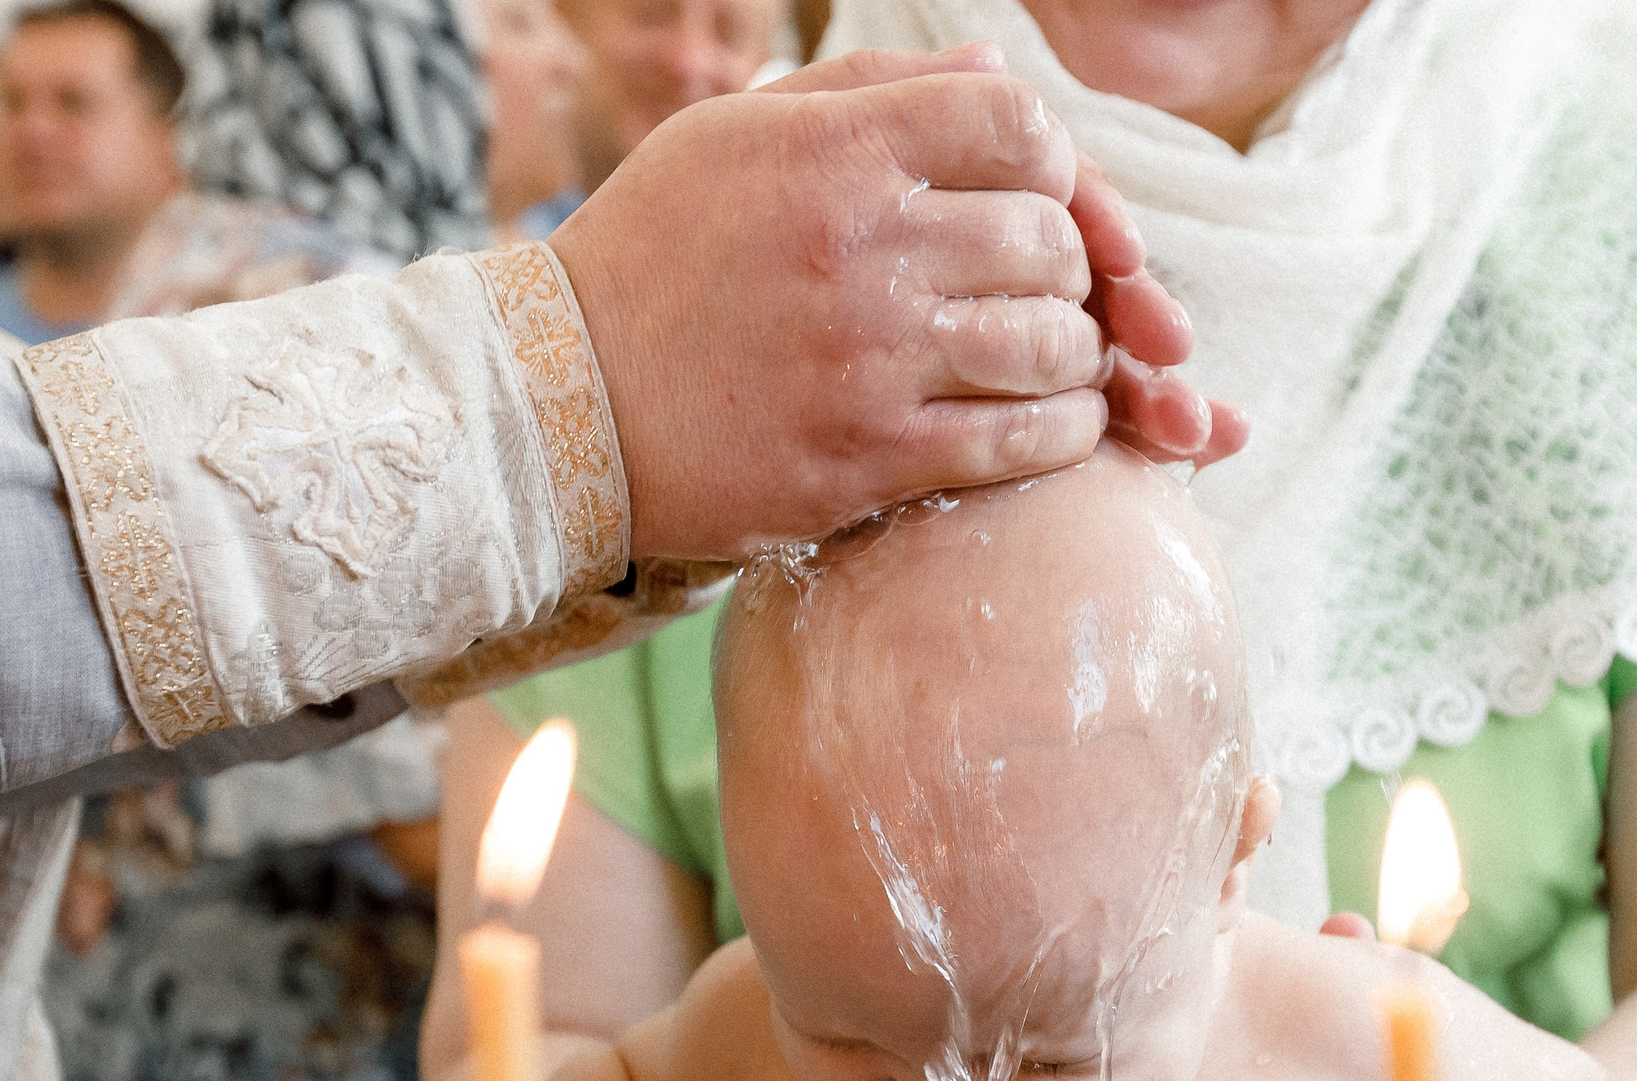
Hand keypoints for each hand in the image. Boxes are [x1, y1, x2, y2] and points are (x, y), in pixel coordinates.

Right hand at [553, 46, 1241, 559]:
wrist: (563, 403)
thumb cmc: (653, 255)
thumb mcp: (734, 133)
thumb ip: (872, 90)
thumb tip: (995, 66)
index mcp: (834, 150)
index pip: (1018, 124)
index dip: (1055, 162)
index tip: (1037, 197)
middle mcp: (861, 246)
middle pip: (1050, 240)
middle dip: (1068, 265)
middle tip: (1042, 289)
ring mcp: (871, 358)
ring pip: (1052, 344)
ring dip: (1073, 352)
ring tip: (1050, 355)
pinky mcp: (872, 458)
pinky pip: (1025, 441)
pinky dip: (1064, 430)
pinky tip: (1053, 420)